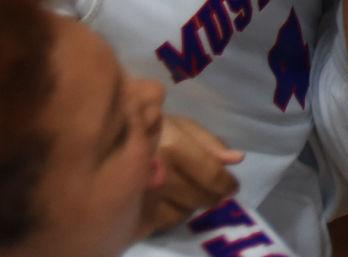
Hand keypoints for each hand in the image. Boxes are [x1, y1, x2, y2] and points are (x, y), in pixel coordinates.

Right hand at [137, 116, 243, 235]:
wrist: (111, 139)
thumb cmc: (154, 128)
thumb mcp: (184, 126)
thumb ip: (211, 144)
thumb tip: (236, 159)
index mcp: (173, 147)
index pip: (211, 175)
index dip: (227, 184)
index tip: (233, 187)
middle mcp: (157, 173)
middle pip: (198, 197)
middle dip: (213, 195)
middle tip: (217, 192)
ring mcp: (142, 194)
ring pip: (182, 211)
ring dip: (194, 204)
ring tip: (193, 191)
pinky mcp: (130, 210)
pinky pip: (163, 220)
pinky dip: (174, 213)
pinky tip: (174, 200)